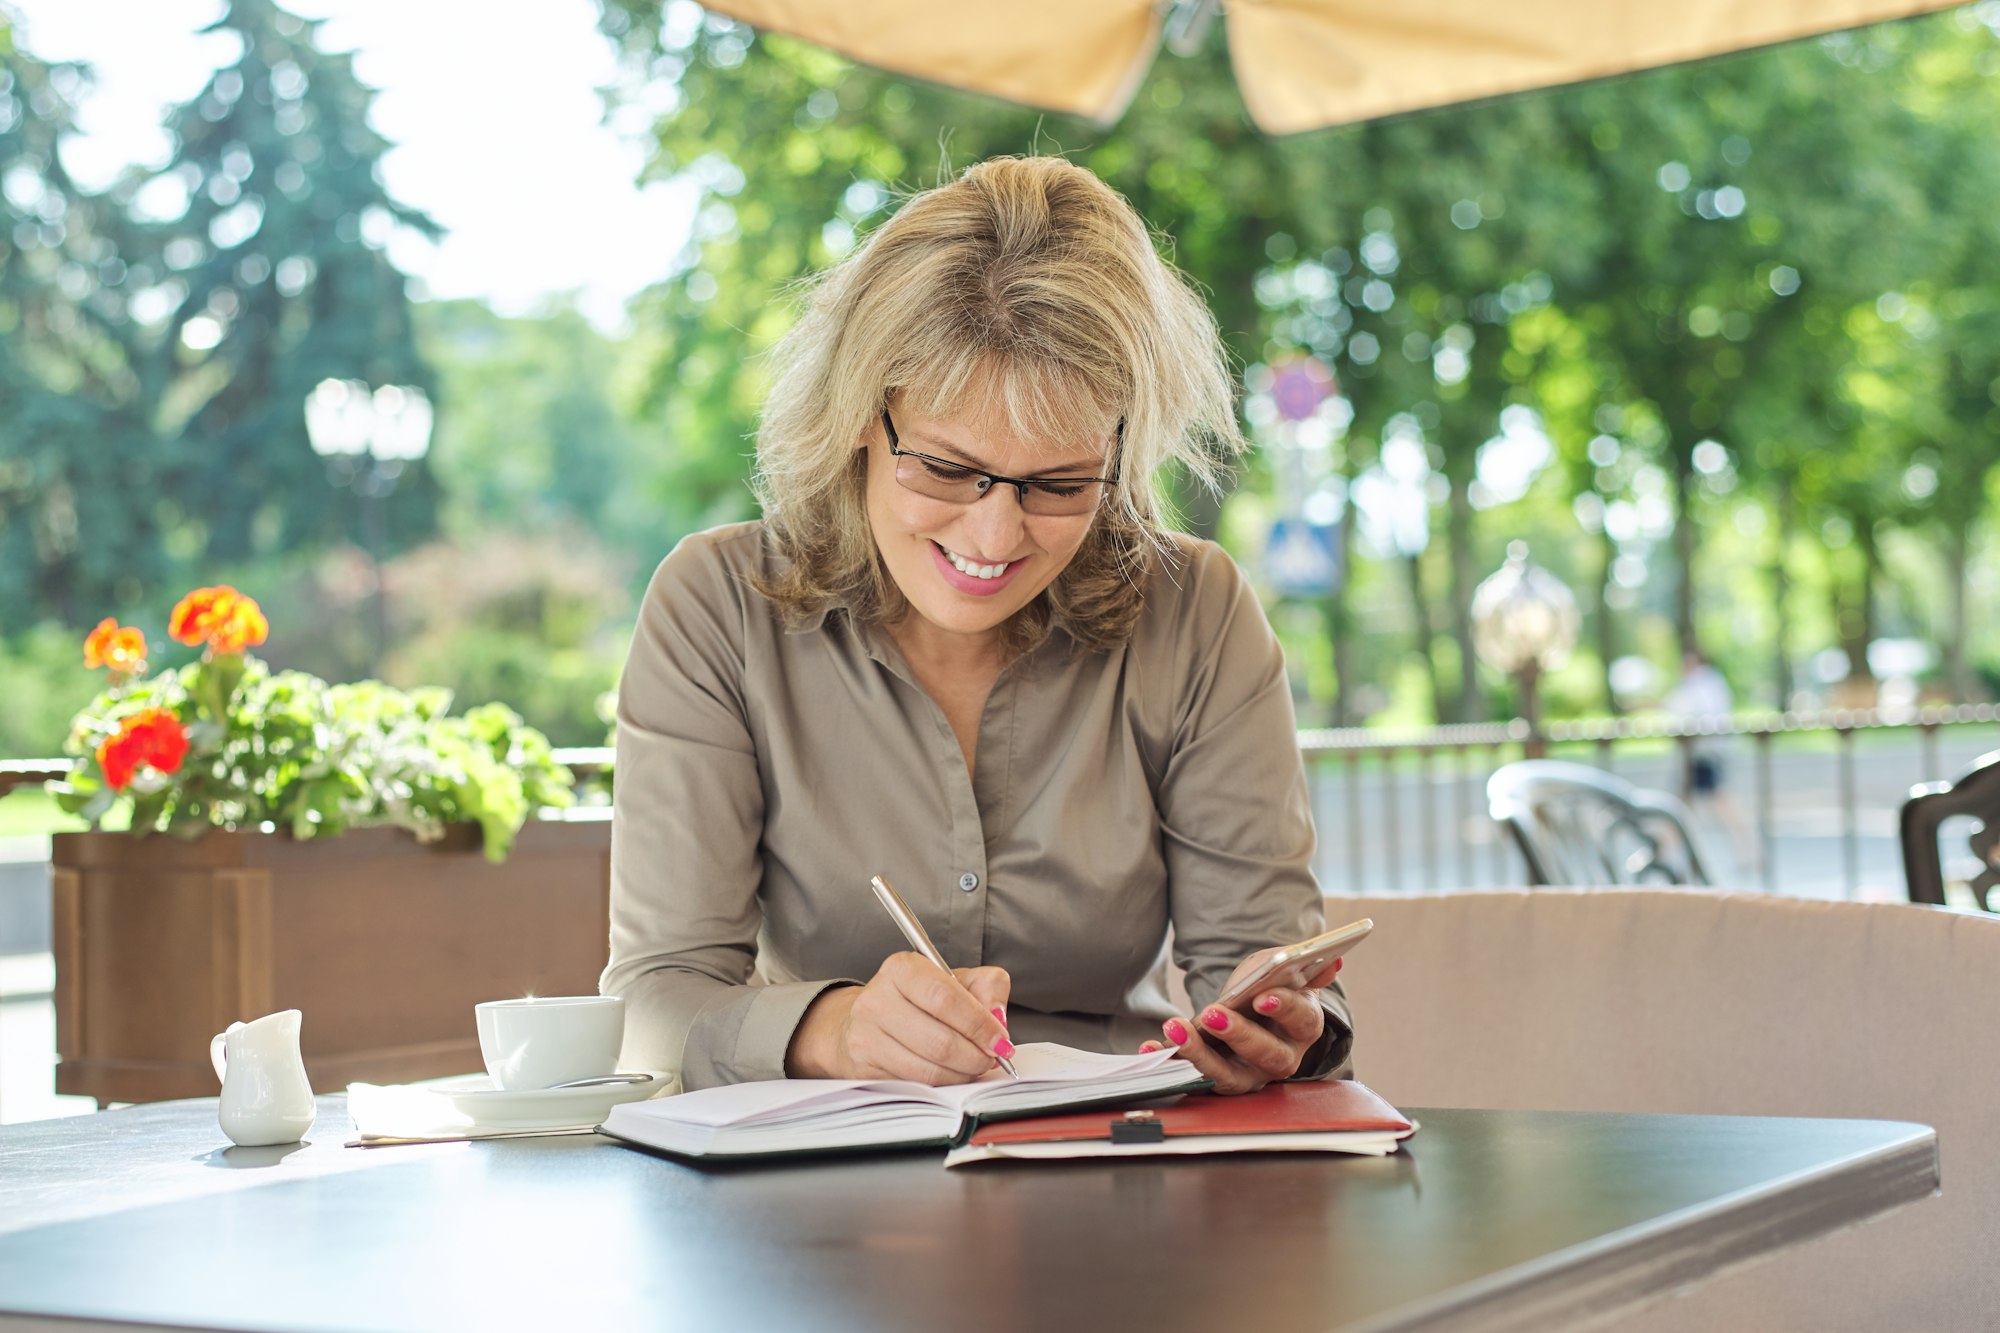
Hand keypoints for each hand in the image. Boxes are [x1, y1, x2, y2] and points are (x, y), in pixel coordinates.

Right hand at [786, 953, 1012, 1083]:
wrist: (870, 1019)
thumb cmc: (919, 999)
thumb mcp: (955, 979)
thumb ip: (986, 986)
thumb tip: (997, 1018)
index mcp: (902, 969)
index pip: (945, 999)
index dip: (979, 1024)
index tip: (1000, 1039)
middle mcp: (877, 1000)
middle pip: (940, 1041)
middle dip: (976, 1056)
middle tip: (991, 1058)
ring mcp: (866, 1036)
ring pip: (929, 1069)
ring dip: (962, 1074)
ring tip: (973, 1066)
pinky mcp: (864, 1068)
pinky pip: (915, 1085)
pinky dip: (942, 1084)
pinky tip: (950, 1073)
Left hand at [1138, 953, 1340, 1094]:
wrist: (1256, 1011)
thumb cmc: (1274, 987)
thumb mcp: (1287, 971)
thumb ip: (1306, 964)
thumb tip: (1332, 960)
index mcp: (1305, 1026)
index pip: (1302, 1020)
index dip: (1284, 1008)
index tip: (1262, 996)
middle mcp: (1281, 1058)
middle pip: (1267, 1056)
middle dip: (1239, 1034)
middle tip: (1213, 1013)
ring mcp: (1249, 1074)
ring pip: (1228, 1077)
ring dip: (1199, 1054)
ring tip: (1175, 1028)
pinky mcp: (1217, 1078)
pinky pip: (1193, 1076)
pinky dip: (1171, 1062)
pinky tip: (1150, 1047)